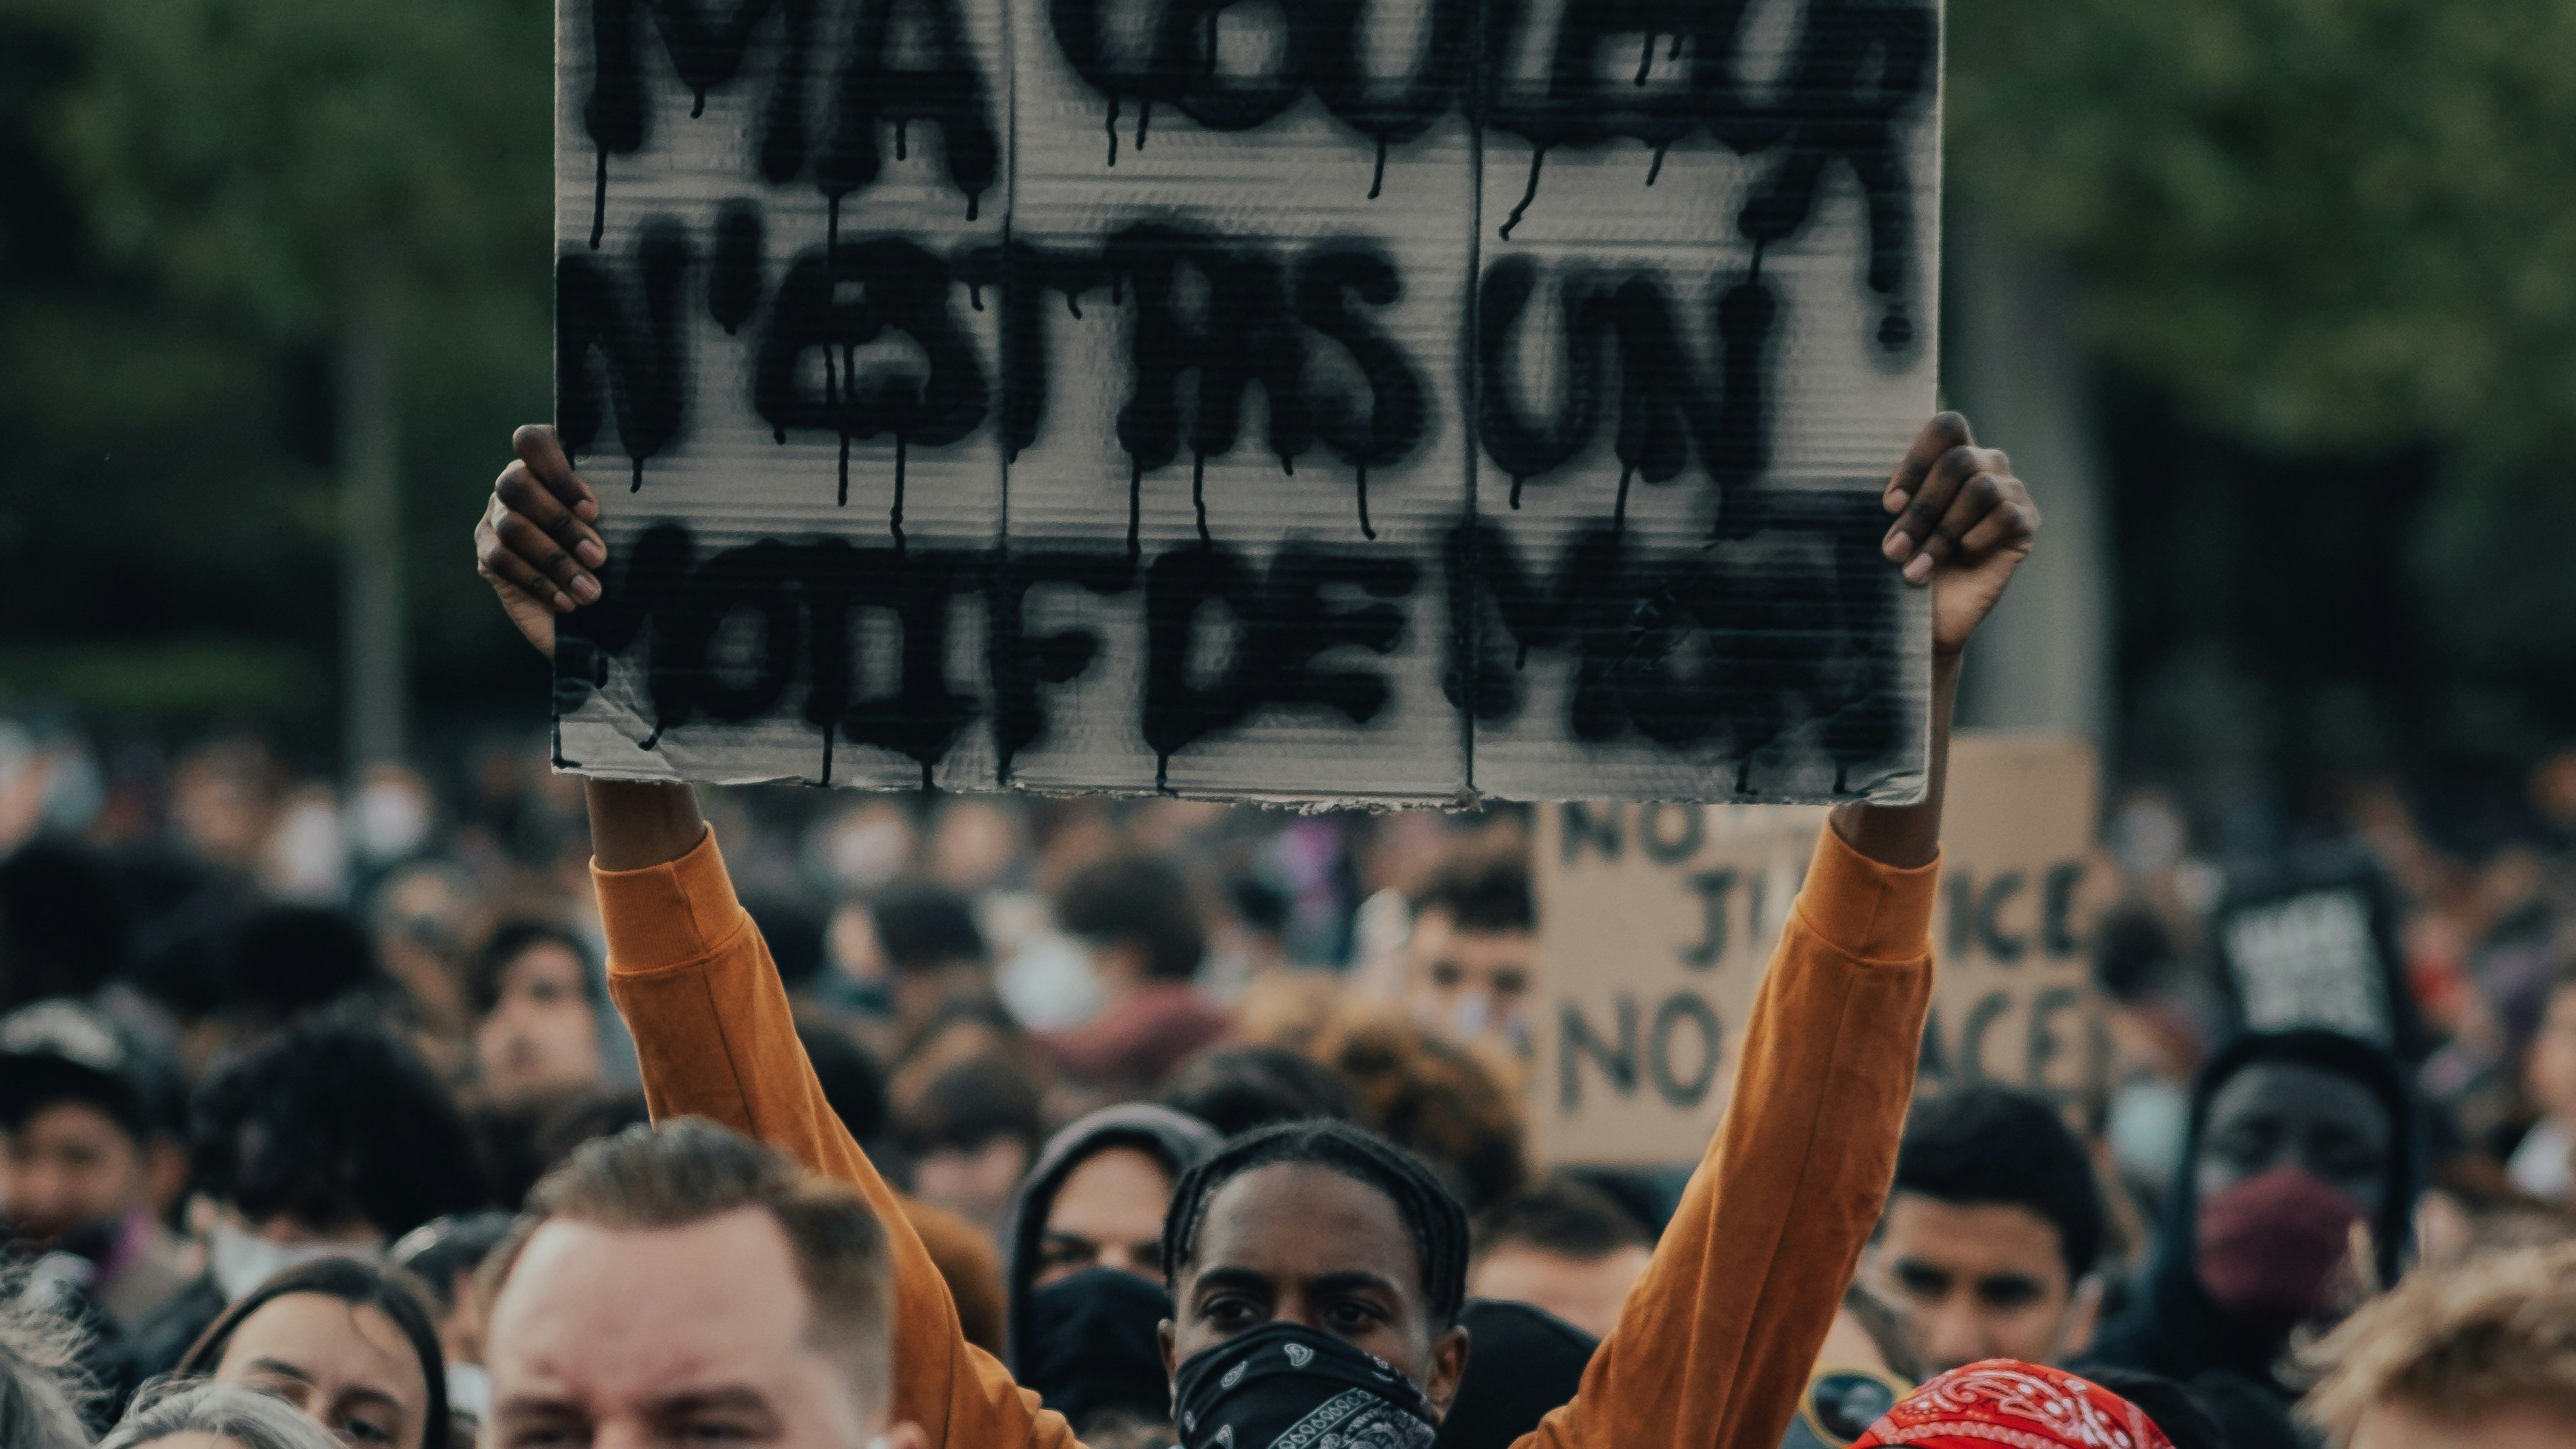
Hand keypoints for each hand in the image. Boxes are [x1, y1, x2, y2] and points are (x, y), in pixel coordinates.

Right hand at [473, 425, 607, 655]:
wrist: (589, 599)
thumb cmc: (616, 545)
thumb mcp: (623, 524)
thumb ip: (622, 507)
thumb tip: (649, 506)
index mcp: (549, 462)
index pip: (534, 441)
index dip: (560, 473)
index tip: (593, 510)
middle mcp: (516, 481)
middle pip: (518, 486)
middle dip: (562, 525)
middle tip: (598, 557)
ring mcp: (497, 514)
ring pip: (512, 526)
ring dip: (555, 561)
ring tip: (589, 590)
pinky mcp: (487, 551)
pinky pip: (502, 560)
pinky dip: (537, 582)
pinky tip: (566, 601)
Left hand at [1879, 413, 2039, 656]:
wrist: (1926, 616)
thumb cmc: (1902, 561)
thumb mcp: (1888, 523)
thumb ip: (1894, 492)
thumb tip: (1880, 473)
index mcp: (1950, 453)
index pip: (1947, 427)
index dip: (1916, 460)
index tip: (1889, 505)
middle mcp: (1985, 464)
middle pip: (1959, 461)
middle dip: (1921, 509)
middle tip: (1894, 549)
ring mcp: (2010, 491)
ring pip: (1980, 489)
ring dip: (1941, 533)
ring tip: (1916, 569)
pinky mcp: (2026, 522)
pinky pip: (2005, 515)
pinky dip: (1976, 538)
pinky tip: (1964, 557)